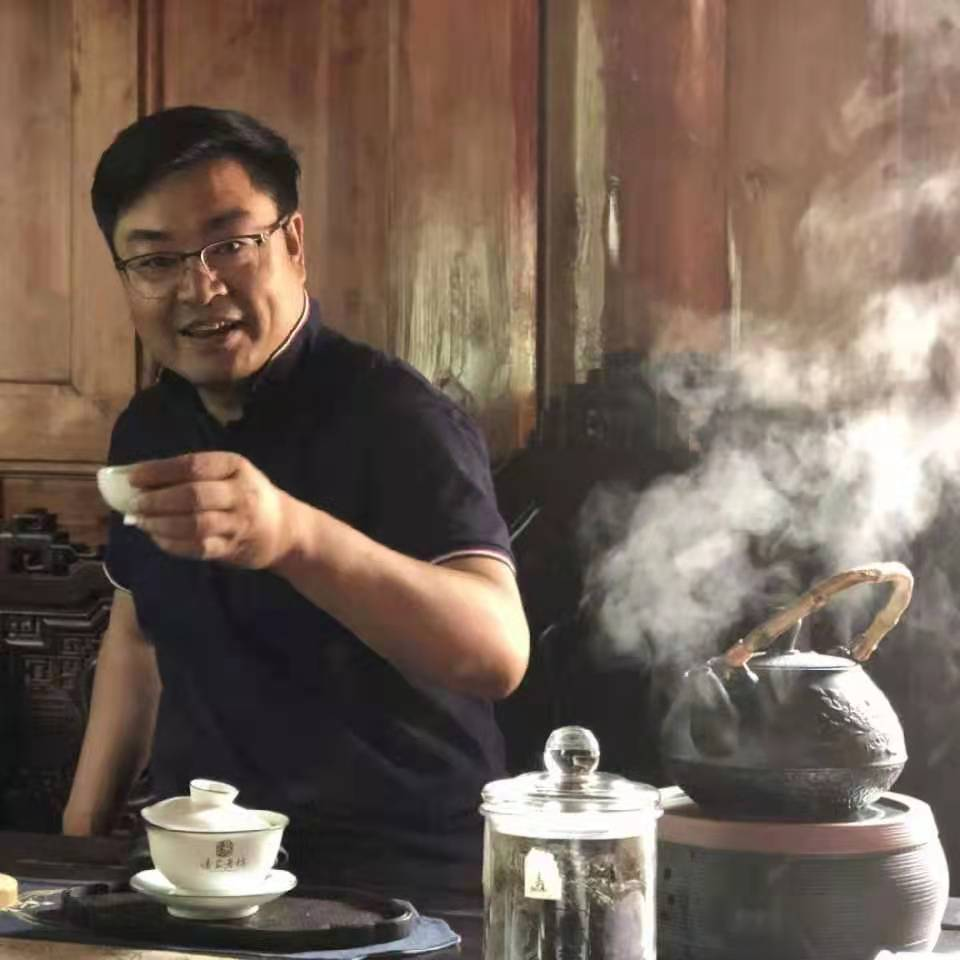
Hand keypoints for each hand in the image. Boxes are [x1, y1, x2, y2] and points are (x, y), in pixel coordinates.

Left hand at [126, 452, 294, 568]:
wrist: (283, 528)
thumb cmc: (244, 494)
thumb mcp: (228, 474)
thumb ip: (190, 474)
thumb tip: (136, 476)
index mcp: (235, 466)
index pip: (193, 466)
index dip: (159, 472)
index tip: (131, 477)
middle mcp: (240, 493)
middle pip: (194, 496)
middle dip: (158, 500)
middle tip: (133, 504)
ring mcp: (238, 523)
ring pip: (195, 525)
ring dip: (162, 524)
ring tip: (141, 522)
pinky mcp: (233, 548)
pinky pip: (198, 548)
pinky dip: (172, 544)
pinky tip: (157, 538)